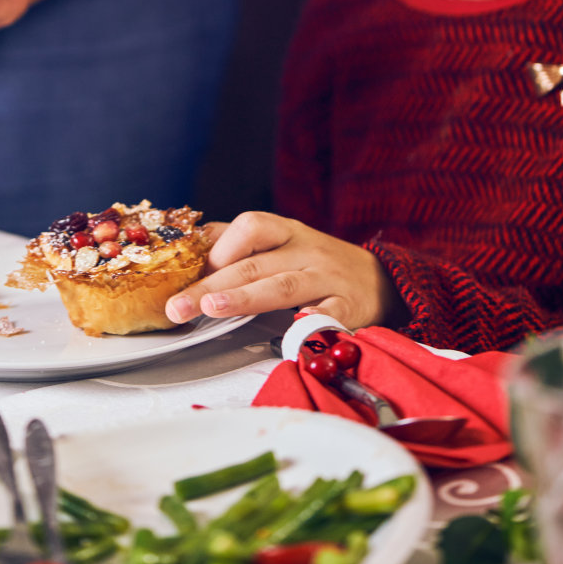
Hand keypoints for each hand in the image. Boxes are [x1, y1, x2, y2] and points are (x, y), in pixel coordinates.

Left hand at [165, 211, 403, 331]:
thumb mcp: (284, 244)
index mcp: (286, 232)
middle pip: (252, 263)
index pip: (248, 227)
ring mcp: (326, 278)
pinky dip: (309, 324)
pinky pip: (328, 315)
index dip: (215, 248)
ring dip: (244, 297)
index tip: (183, 272)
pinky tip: (290, 336)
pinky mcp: (349, 308)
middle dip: (210, 284)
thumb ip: (242, 247)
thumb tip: (191, 250)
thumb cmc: (320, 265)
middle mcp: (305, 251)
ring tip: (212, 309)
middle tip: (178, 305)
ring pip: (281, 286)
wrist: (384, 281)